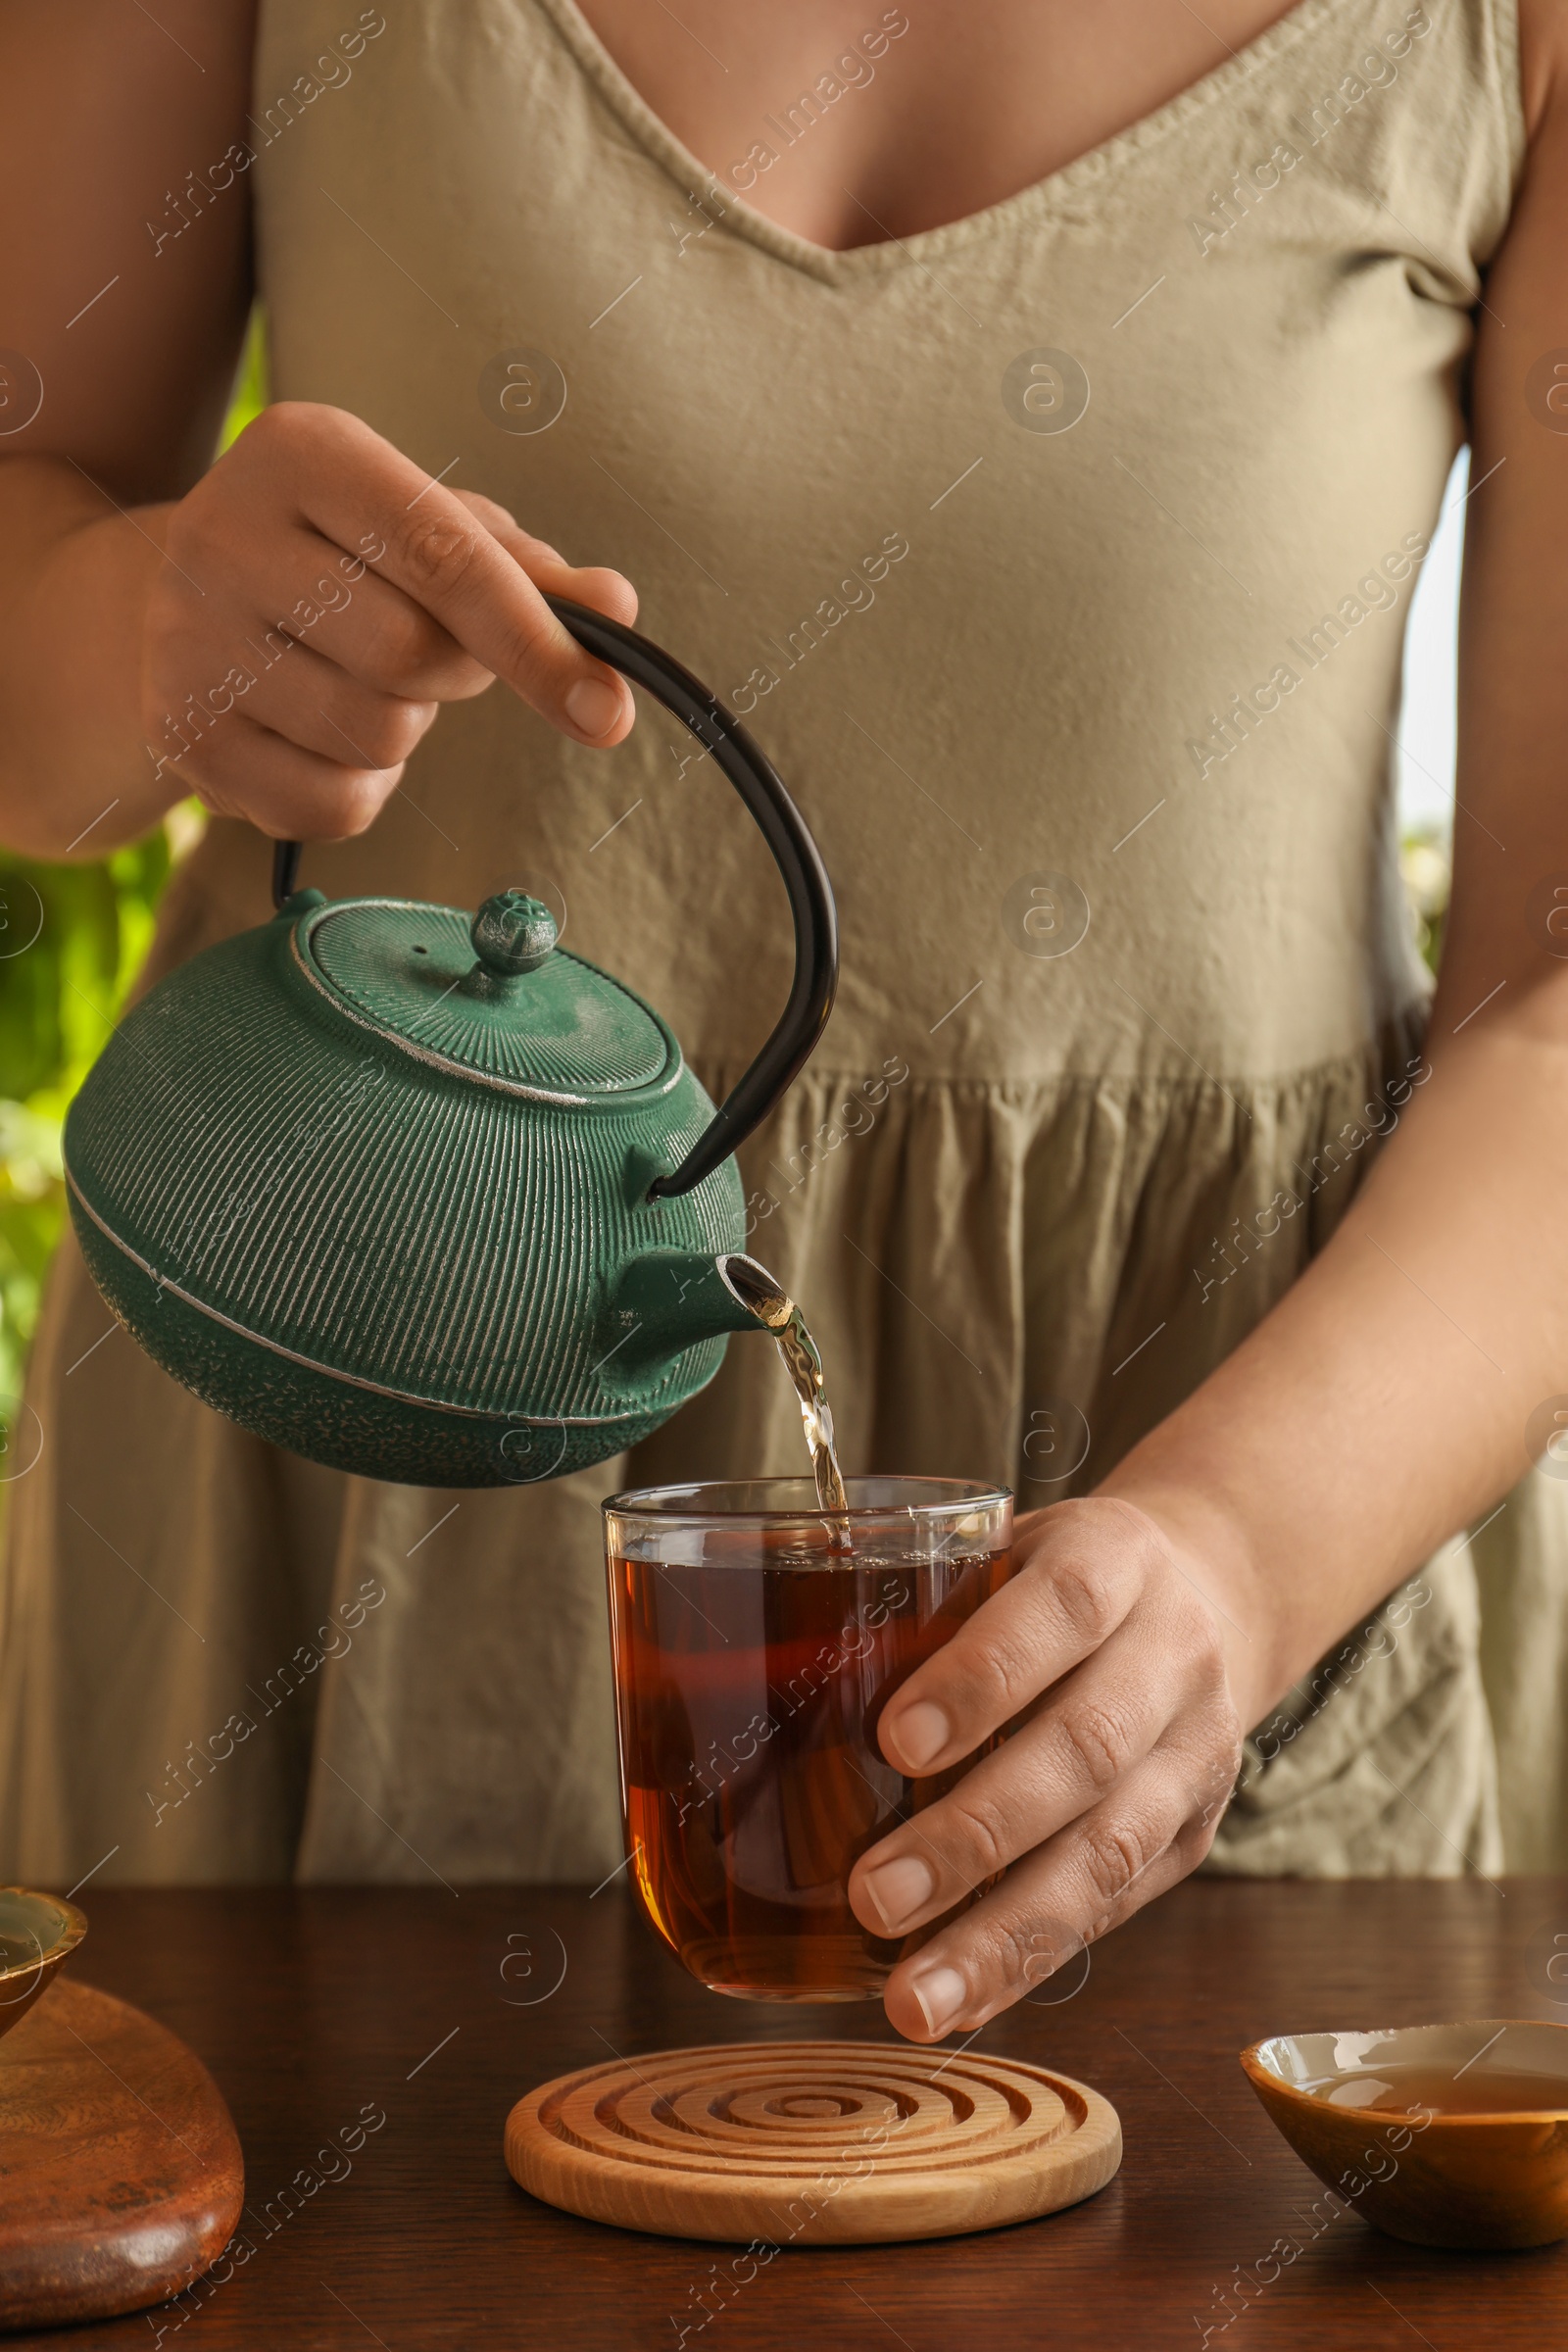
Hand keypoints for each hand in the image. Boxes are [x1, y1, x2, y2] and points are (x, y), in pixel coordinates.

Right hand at [139, 400, 637, 839]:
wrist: (181, 597)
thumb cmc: (342, 556)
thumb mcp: (431, 528)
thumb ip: (529, 571)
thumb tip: (615, 610)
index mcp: (302, 451)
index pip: (444, 558)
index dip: (536, 642)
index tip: (607, 712)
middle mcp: (223, 532)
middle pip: (411, 656)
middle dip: (455, 676)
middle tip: (427, 653)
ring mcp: (187, 638)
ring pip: (374, 735)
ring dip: (405, 731)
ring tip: (359, 681)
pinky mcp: (179, 733)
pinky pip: (330, 805)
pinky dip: (361, 788)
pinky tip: (322, 736)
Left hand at [847, 1496, 1247, 2041]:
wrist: (1213, 1597)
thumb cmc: (1057, 1578)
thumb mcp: (1005, 1545)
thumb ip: (917, 1597)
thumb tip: (742, 1674)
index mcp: (1115, 1560)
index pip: (1061, 1608)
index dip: (984, 1676)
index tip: (896, 1741)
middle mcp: (1171, 1655)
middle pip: (1087, 1749)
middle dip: (975, 1833)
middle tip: (874, 1896)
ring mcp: (1195, 1752)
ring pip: (1110, 1852)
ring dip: (1004, 1935)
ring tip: (914, 1997)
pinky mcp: (1193, 1833)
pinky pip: (1116, 1906)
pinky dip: (1032, 1961)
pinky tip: (962, 2000)